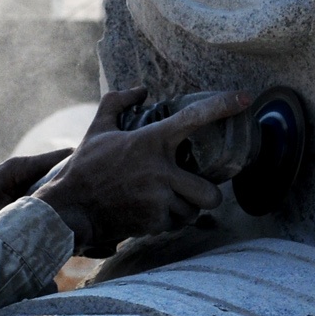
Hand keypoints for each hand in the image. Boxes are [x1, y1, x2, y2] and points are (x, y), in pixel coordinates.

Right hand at [36, 87, 250, 255]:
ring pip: (194, 211)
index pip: (194, 118)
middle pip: (211, 191)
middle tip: (194, 191)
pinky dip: (166, 222)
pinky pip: (175, 225)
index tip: (245, 99)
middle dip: (207, 195)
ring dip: (185, 210)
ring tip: (166, 203)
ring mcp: (158, 199)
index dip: (222, 106)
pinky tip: (149, 214)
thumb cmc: (84, 168)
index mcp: (150, 141)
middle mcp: (160, 170)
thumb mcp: (97, 130)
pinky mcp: (153, 222)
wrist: (70, 209)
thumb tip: (140, 90)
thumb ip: (117, 103)